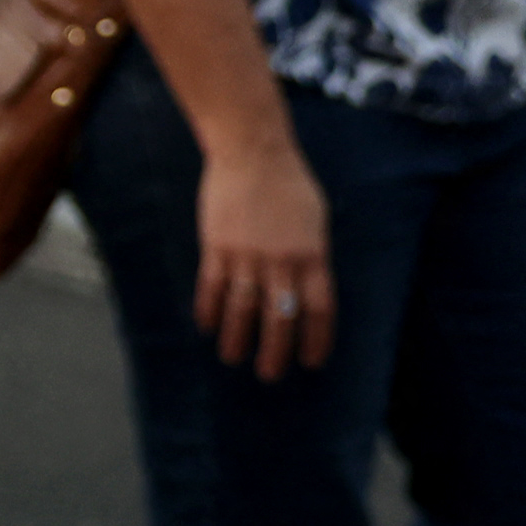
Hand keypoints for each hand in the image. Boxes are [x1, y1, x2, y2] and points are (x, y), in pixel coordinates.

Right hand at [195, 137, 335, 376]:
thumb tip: (307, 287)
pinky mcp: (217, 245)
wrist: (253, 150)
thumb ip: (312, 255)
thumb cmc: (289, 181)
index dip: (316, 340)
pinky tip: (206, 326)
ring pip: (243, 309)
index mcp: (313, 254)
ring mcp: (247, 254)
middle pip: (281, 317)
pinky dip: (208, 309)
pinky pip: (212, 286)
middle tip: (270, 375)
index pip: (319, 309)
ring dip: (237, 338)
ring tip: (233, 358)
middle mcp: (282, 260)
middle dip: (276, 351)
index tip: (311, 362)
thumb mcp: (315, 219)